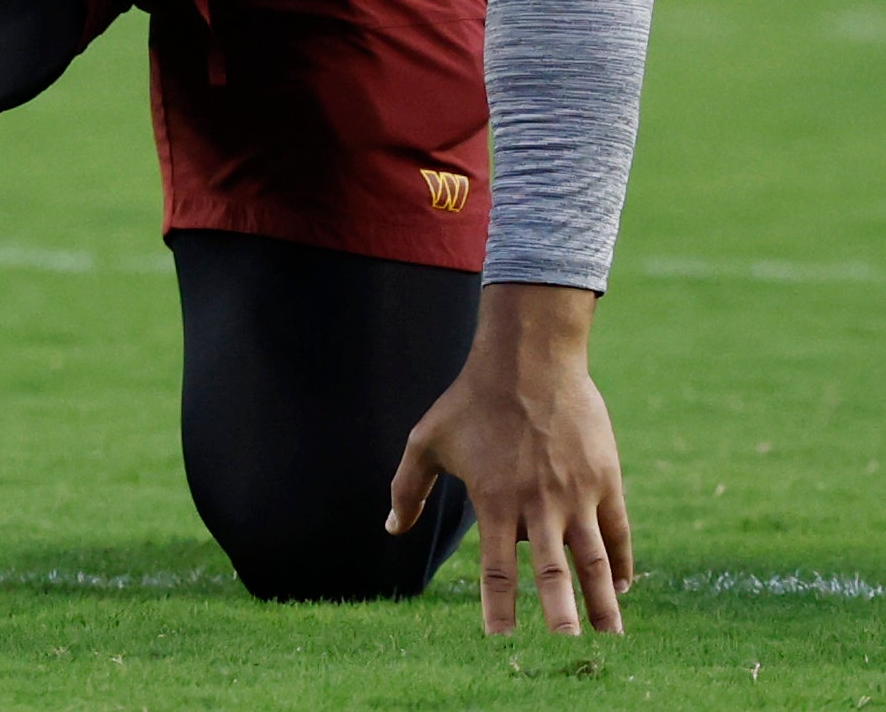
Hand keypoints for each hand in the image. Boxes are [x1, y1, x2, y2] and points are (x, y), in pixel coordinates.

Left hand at [388, 283, 632, 635]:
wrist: (530, 359)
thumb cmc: (471, 399)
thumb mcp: (427, 440)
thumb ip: (407, 487)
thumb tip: (390, 528)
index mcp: (495, 501)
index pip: (496, 569)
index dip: (498, 608)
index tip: (499, 643)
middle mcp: (538, 505)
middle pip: (552, 574)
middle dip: (560, 617)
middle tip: (568, 654)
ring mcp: (577, 494)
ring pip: (595, 560)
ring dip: (604, 602)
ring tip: (611, 638)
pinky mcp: (605, 479)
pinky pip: (618, 531)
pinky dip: (623, 562)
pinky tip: (623, 589)